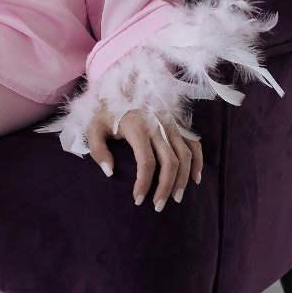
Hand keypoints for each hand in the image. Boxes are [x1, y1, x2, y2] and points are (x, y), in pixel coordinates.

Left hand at [86, 108, 203, 211]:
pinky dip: (197, 162)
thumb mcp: (94, 127)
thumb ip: (98, 150)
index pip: (146, 162)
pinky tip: (194, 179)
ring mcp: (171, 124)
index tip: (138, 199)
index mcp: (138, 127)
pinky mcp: (178, 124)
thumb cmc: (106, 111)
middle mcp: (158, 126)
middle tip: (159, 206)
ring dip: (183, 179)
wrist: (120, 86)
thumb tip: (109, 172)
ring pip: (185, 156)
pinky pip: (194, 144)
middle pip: (170, 162)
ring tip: (176, 198)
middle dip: (166, 187)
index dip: (144, 184)